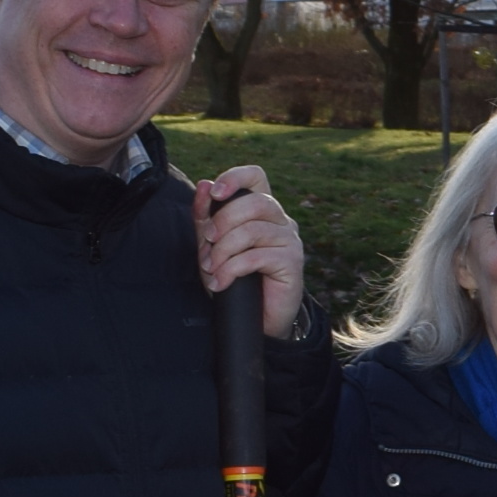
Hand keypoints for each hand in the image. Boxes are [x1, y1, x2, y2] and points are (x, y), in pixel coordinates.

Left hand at [196, 166, 306, 338]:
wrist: (257, 319)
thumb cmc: (236, 279)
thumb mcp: (212, 245)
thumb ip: (205, 217)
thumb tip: (203, 185)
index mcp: (262, 210)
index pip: (256, 177)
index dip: (236, 177)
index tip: (215, 192)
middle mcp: (280, 220)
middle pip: (254, 202)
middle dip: (222, 221)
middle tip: (207, 243)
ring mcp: (289, 240)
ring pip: (252, 230)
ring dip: (222, 251)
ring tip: (211, 269)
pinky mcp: (292, 262)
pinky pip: (256, 256)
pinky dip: (231, 270)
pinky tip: (221, 282)